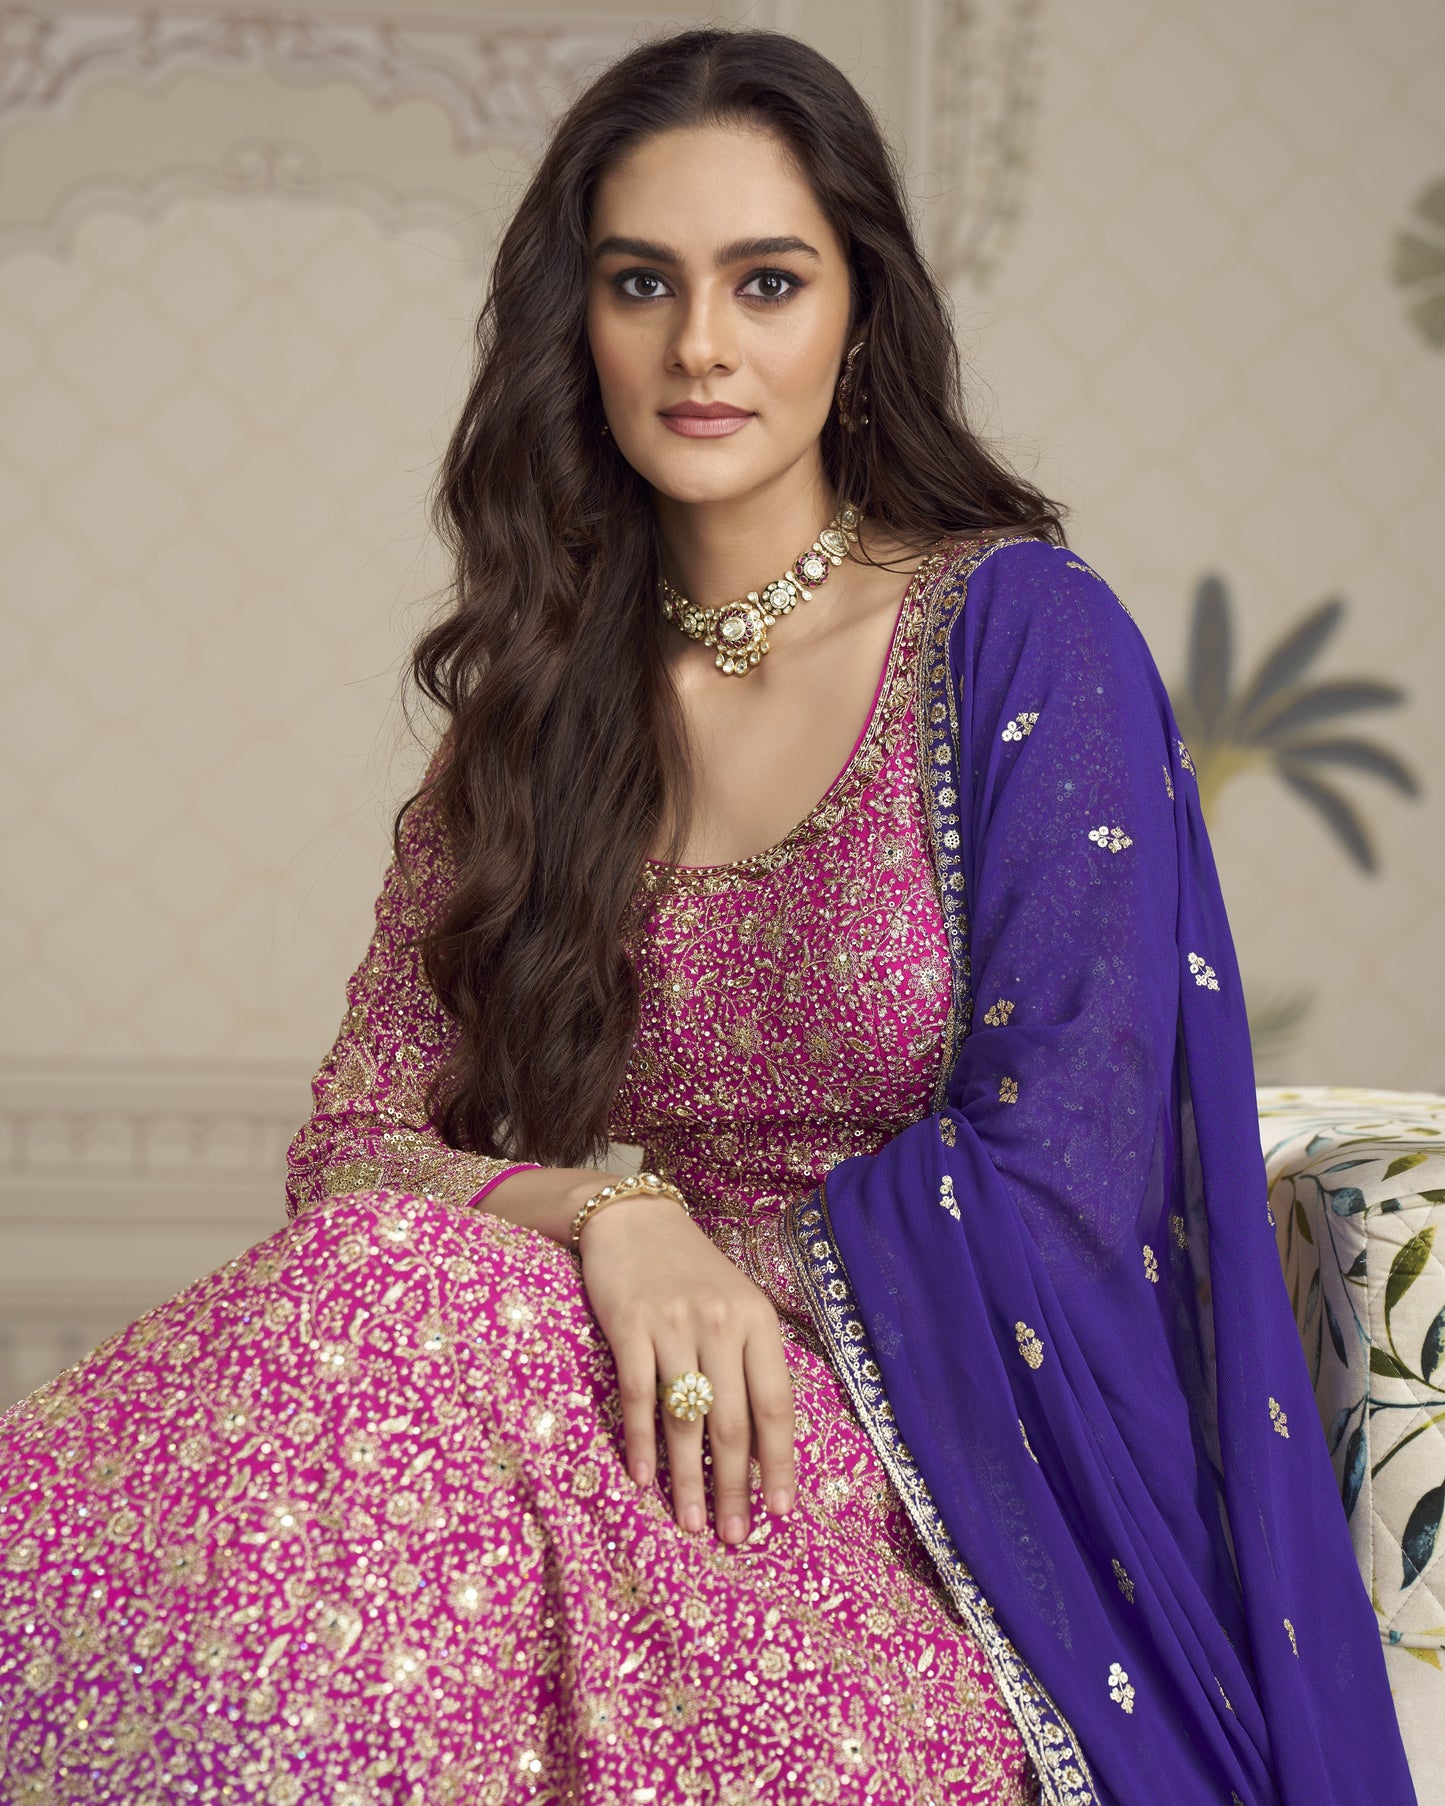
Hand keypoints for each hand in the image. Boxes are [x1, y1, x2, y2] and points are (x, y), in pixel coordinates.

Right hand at [579, 1190, 795, 1543]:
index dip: (779, 1464)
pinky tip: (643, 1478)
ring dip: (687, 1479)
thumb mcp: (736, 1305)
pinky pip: (638, 1397)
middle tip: (733, 1536)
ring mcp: (674, 1324)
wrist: (632, 1217)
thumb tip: (762, 1445)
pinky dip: (640, 1443)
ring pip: (685, 1418)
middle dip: (734, 1487)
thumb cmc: (690, 1271)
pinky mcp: (629, 1325)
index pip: (776, 1406)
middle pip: (733, 1422)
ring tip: (689, 1524)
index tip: (781, 1512)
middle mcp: (722, 1323)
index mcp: (758, 1321)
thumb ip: (751, 1363)